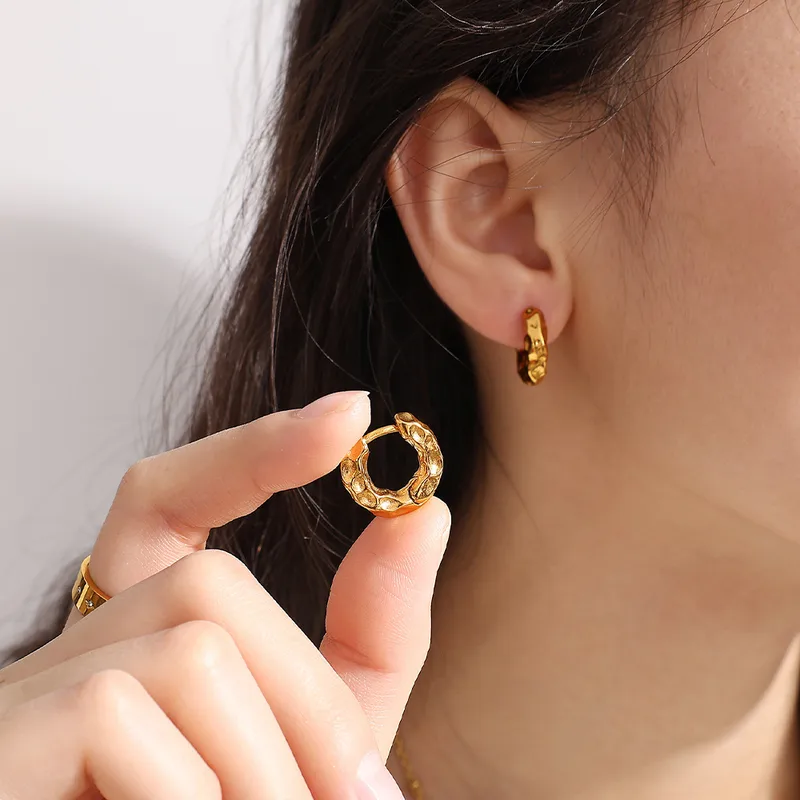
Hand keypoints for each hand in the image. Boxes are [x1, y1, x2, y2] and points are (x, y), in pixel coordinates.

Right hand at [0, 390, 450, 798]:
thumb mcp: (309, 747)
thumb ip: (365, 645)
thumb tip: (424, 515)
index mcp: (133, 647)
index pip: (162, 501)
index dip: (245, 453)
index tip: (346, 419)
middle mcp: (64, 654)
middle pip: (207, 589)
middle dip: (307, 697)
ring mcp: (20, 702)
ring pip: (188, 653)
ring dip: (270, 765)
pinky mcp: (1, 749)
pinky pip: (120, 720)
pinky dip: (197, 793)